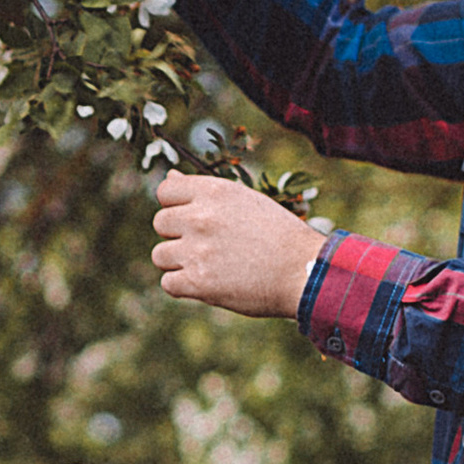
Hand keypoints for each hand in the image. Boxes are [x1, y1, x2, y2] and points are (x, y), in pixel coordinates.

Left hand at [150, 171, 321, 320]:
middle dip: (177, 235)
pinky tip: (206, 283)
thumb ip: (204, 192)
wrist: (304, 271)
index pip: (165, 191)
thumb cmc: (277, 234)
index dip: (174, 205)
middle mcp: (201, 217)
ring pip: (159, 255)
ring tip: (208, 265)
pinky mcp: (198, 282)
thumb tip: (169, 176)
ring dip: (178, 262)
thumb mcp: (244, 200)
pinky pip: (168, 283)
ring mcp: (197, 250)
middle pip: (160, 223)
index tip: (190, 217)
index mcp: (214, 192)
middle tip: (206, 245)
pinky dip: (183, 286)